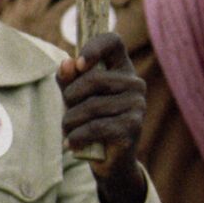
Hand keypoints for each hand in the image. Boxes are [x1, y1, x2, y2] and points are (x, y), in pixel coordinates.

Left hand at [58, 32, 147, 202]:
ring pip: (91, 106)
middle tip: (66, 111)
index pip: (113, 41)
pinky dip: (77, 137)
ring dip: (70, 121)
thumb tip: (67, 64)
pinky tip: (72, 143)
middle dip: (70, 97)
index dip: (94, 47)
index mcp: (122, 69)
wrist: (111, 161)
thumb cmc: (91, 122)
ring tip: (68, 131)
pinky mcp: (132, 128)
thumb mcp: (76, 98)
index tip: (78, 64)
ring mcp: (137, 106)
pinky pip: (95, 127)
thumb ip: (69, 79)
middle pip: (94, 78)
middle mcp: (135, 84)